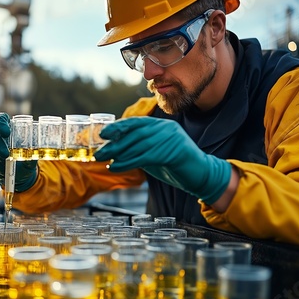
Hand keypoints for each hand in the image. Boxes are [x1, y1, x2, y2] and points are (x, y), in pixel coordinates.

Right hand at [0, 112, 36, 191]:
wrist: (18, 176)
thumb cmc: (26, 163)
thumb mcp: (31, 161)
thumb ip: (31, 158)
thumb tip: (32, 155)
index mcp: (9, 129)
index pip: (1, 119)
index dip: (1, 124)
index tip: (6, 132)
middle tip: (6, 155)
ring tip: (7, 167)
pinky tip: (1, 171)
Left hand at [94, 116, 231, 204]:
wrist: (200, 176)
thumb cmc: (175, 166)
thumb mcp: (154, 153)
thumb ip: (139, 148)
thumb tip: (115, 149)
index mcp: (162, 125)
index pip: (136, 122)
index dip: (118, 127)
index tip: (103, 134)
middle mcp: (166, 128)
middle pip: (135, 134)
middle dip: (115, 143)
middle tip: (99, 152)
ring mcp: (172, 139)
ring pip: (139, 145)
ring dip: (118, 154)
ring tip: (104, 160)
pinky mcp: (174, 152)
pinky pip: (145, 156)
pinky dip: (127, 162)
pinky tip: (116, 167)